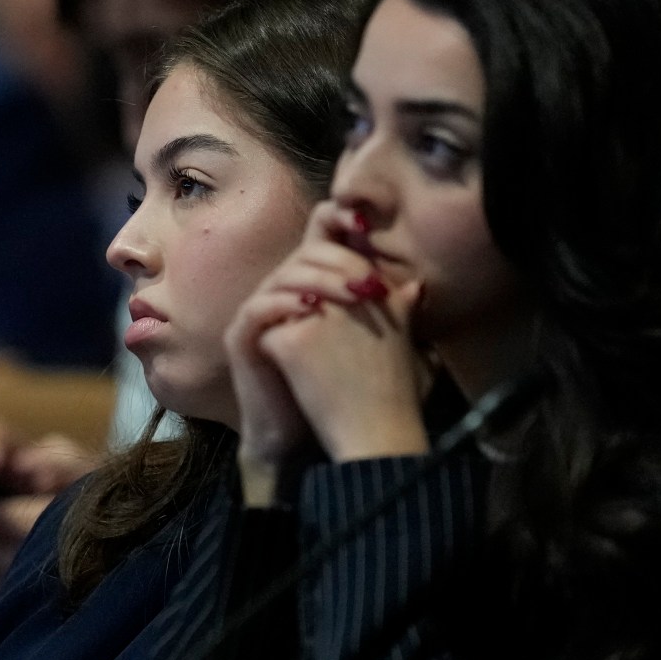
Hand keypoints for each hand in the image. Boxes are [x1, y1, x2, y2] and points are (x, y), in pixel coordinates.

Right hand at [226, 201, 431, 486]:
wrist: (302, 437)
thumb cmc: (336, 390)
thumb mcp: (368, 346)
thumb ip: (390, 314)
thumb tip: (419, 286)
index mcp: (311, 285)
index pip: (319, 236)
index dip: (339, 222)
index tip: (368, 227)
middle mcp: (282, 291)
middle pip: (305, 252)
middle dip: (341, 261)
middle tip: (371, 282)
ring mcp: (259, 312)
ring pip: (284, 276)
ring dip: (321, 281)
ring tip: (354, 294)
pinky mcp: (242, 337)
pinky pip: (258, 308)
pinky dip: (284, 303)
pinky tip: (312, 309)